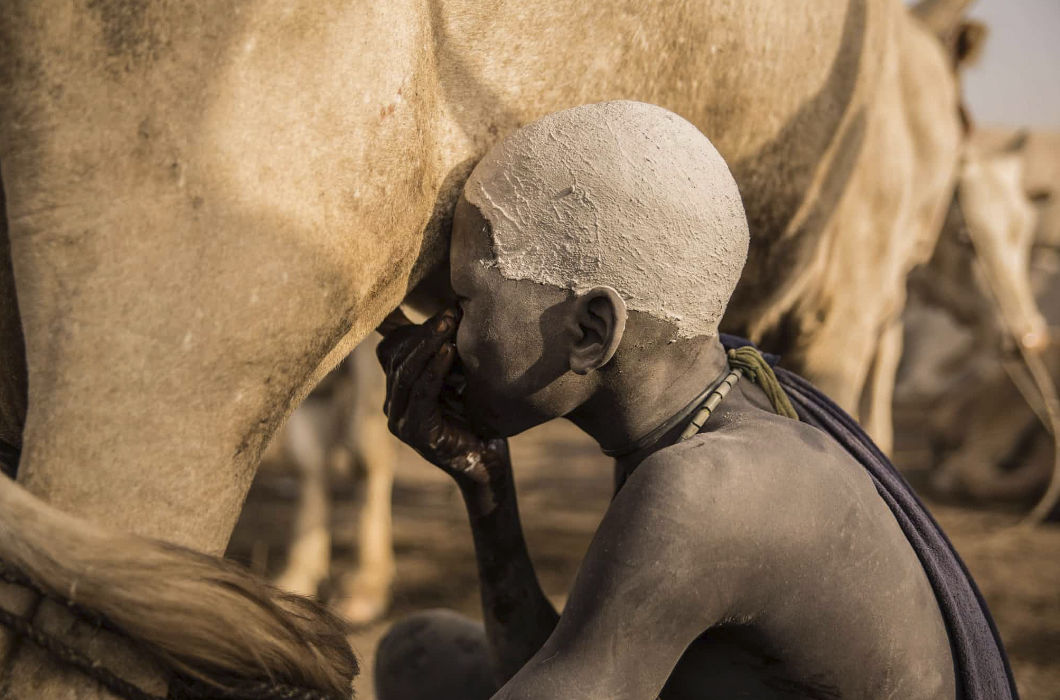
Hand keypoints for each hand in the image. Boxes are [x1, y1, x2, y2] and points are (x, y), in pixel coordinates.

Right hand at [376, 308, 510, 492]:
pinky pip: (420, 392)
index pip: (393, 350)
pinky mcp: (413, 432)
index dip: (416, 328)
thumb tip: (455, 309)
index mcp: (399, 391)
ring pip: (406, 372)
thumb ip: (448, 354)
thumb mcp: (459, 379)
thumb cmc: (477, 417)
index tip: (446, 308)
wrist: (487, 461)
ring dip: (429, 344)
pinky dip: (434, 369)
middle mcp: (393, 405)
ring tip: (449, 323)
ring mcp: (399, 420)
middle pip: (399, 358)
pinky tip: (450, 351)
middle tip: (451, 312)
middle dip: (425, 332)